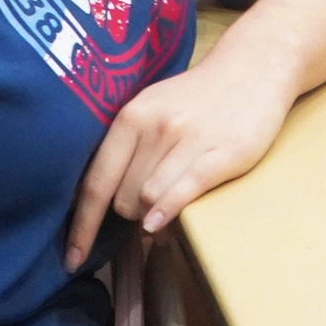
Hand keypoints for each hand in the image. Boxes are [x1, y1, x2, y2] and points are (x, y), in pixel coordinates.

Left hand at [66, 40, 304, 266]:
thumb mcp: (153, 107)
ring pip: (149, 199)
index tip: (71, 258)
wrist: (254, 67)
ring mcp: (189, 140)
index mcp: (132, 116)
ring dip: (149, 219)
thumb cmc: (198, 95)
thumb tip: (111, 203)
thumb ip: (130, 148)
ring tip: (162, 219)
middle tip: (144, 211)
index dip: (82, 225)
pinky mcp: (222, 153)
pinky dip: (166, 212)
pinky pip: (184, 191)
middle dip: (128, 215)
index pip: (96, 182)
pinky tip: (158, 226)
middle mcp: (155, 127)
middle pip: (123, 197)